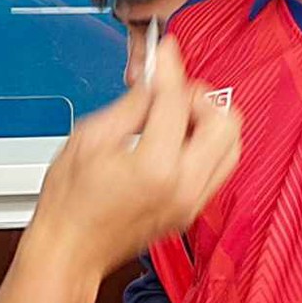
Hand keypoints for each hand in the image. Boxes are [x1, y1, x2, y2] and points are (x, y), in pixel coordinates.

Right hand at [31, 37, 238, 275]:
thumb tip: (155, 79)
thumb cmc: (70, 203)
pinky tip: (178, 139)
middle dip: (198, 96)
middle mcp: (184, 186)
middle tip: (171, 91)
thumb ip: (131, 104)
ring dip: (208, 120)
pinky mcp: (192, 209)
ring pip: (231, 145)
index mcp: (156, 166)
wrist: (70, 249)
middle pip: (224, 120)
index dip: (169, 68)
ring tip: (176, 115)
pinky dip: (207, 144)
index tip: (164, 52)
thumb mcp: (89, 138)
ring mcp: (192, 201)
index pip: (178, 100)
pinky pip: (220, 167)